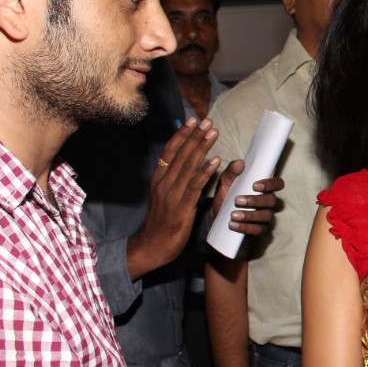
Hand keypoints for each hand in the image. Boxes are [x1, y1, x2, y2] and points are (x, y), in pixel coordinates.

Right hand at [127, 118, 221, 279]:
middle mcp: (164, 183)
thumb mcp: (162, 198)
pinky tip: (216, 161)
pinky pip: (195, 185)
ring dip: (202, 148)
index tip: (192, 120)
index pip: (169, 151)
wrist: (151, 246)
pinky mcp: (182, 207)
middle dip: (195, 136)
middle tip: (207, 121)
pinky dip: (205, 172)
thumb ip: (171, 182)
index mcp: (158, 180)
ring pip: (188, 166)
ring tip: (213, 133)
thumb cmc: (160, 224)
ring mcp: (172, 194)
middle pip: (180, 154)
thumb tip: (182, 166)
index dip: (181, 135)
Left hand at [211, 159, 284, 235]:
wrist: (216, 217)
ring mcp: (265, 217)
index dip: (271, 184)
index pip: (277, 183)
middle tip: (238, 200)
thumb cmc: (225, 197)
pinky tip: (233, 224)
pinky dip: (245, 227)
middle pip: (271, 200)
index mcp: (264, 188)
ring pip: (266, 216)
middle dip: (255, 200)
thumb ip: (231, 172)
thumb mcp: (225, 183)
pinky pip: (258, 230)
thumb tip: (239, 163)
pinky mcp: (259, 230)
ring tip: (233, 215)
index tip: (255, 185)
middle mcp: (268, 201)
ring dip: (249, 215)